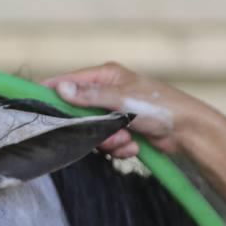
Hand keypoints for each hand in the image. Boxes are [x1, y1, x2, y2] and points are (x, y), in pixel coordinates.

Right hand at [43, 62, 198, 156]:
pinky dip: (120, 148)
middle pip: (80, 114)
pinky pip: (108, 144)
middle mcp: (108, 93)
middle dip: (93, 129)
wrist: (186, 131)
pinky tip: (135, 146)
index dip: (54, 93)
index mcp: (106, 77)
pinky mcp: (123, 131)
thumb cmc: (159, 106)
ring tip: (128, 140)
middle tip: (109, 134)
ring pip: (94, 133)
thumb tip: (61, 89)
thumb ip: (90, 96)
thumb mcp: (122, 99)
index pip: (70, 82)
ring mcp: (114, 113)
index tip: (39, 106)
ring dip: (110, 142)